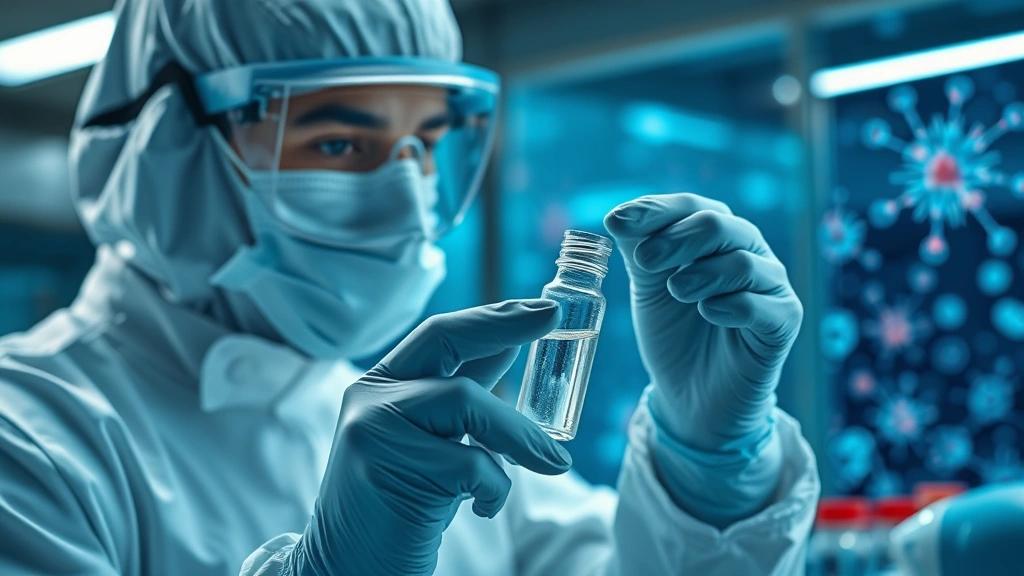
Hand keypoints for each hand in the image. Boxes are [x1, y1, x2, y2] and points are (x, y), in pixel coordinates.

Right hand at [291, 300, 571, 575]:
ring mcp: (373, 428)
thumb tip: (509, 348)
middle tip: (551, 318)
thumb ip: (462, 395)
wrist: (346, 568)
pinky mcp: (385, 468)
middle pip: (445, 341)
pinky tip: (484, 508)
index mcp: (380, 385)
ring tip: (553, 463)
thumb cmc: (398, 505)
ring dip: (521, 434)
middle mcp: (370, 397)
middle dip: (503, 324)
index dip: (493, 316)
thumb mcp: (432, 440)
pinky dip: (494, 487)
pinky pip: (469, 464)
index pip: (439, 334)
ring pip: (467, 401)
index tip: (542, 307)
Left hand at [604, 193, 802, 449]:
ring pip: (743, 262)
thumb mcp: (648, 287)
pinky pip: (764, 305)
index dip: (654, 210)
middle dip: (675, 239)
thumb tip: (616, 216)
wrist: (690, 396)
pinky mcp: (784, 322)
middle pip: (719, 224)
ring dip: (702, 274)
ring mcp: (770, 285)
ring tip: (677, 292)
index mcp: (714, 236)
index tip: (617, 223)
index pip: (689, 207)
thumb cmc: (673, 332)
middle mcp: (747, 251)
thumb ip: (637, 248)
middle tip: (644, 263)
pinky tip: (708, 313)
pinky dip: (732, 306)